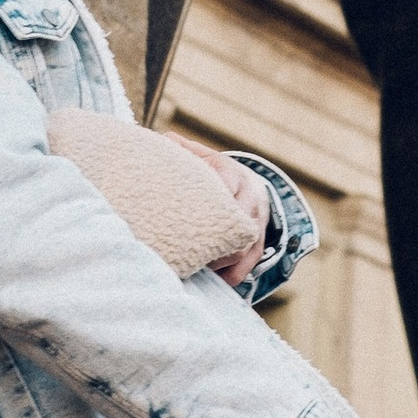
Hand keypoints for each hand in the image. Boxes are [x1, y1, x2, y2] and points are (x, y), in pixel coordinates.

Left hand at [165, 132, 269, 289]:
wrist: (251, 186)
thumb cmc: (216, 173)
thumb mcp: (202, 156)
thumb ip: (182, 149)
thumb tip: (159, 140)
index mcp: (234, 176)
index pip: (227, 187)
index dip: (212, 200)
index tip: (186, 216)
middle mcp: (251, 201)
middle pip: (238, 226)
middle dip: (212, 240)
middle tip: (183, 247)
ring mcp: (257, 226)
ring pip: (243, 251)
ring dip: (217, 261)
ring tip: (192, 263)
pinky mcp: (258, 247)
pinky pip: (245, 269)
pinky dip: (226, 276)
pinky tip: (207, 276)